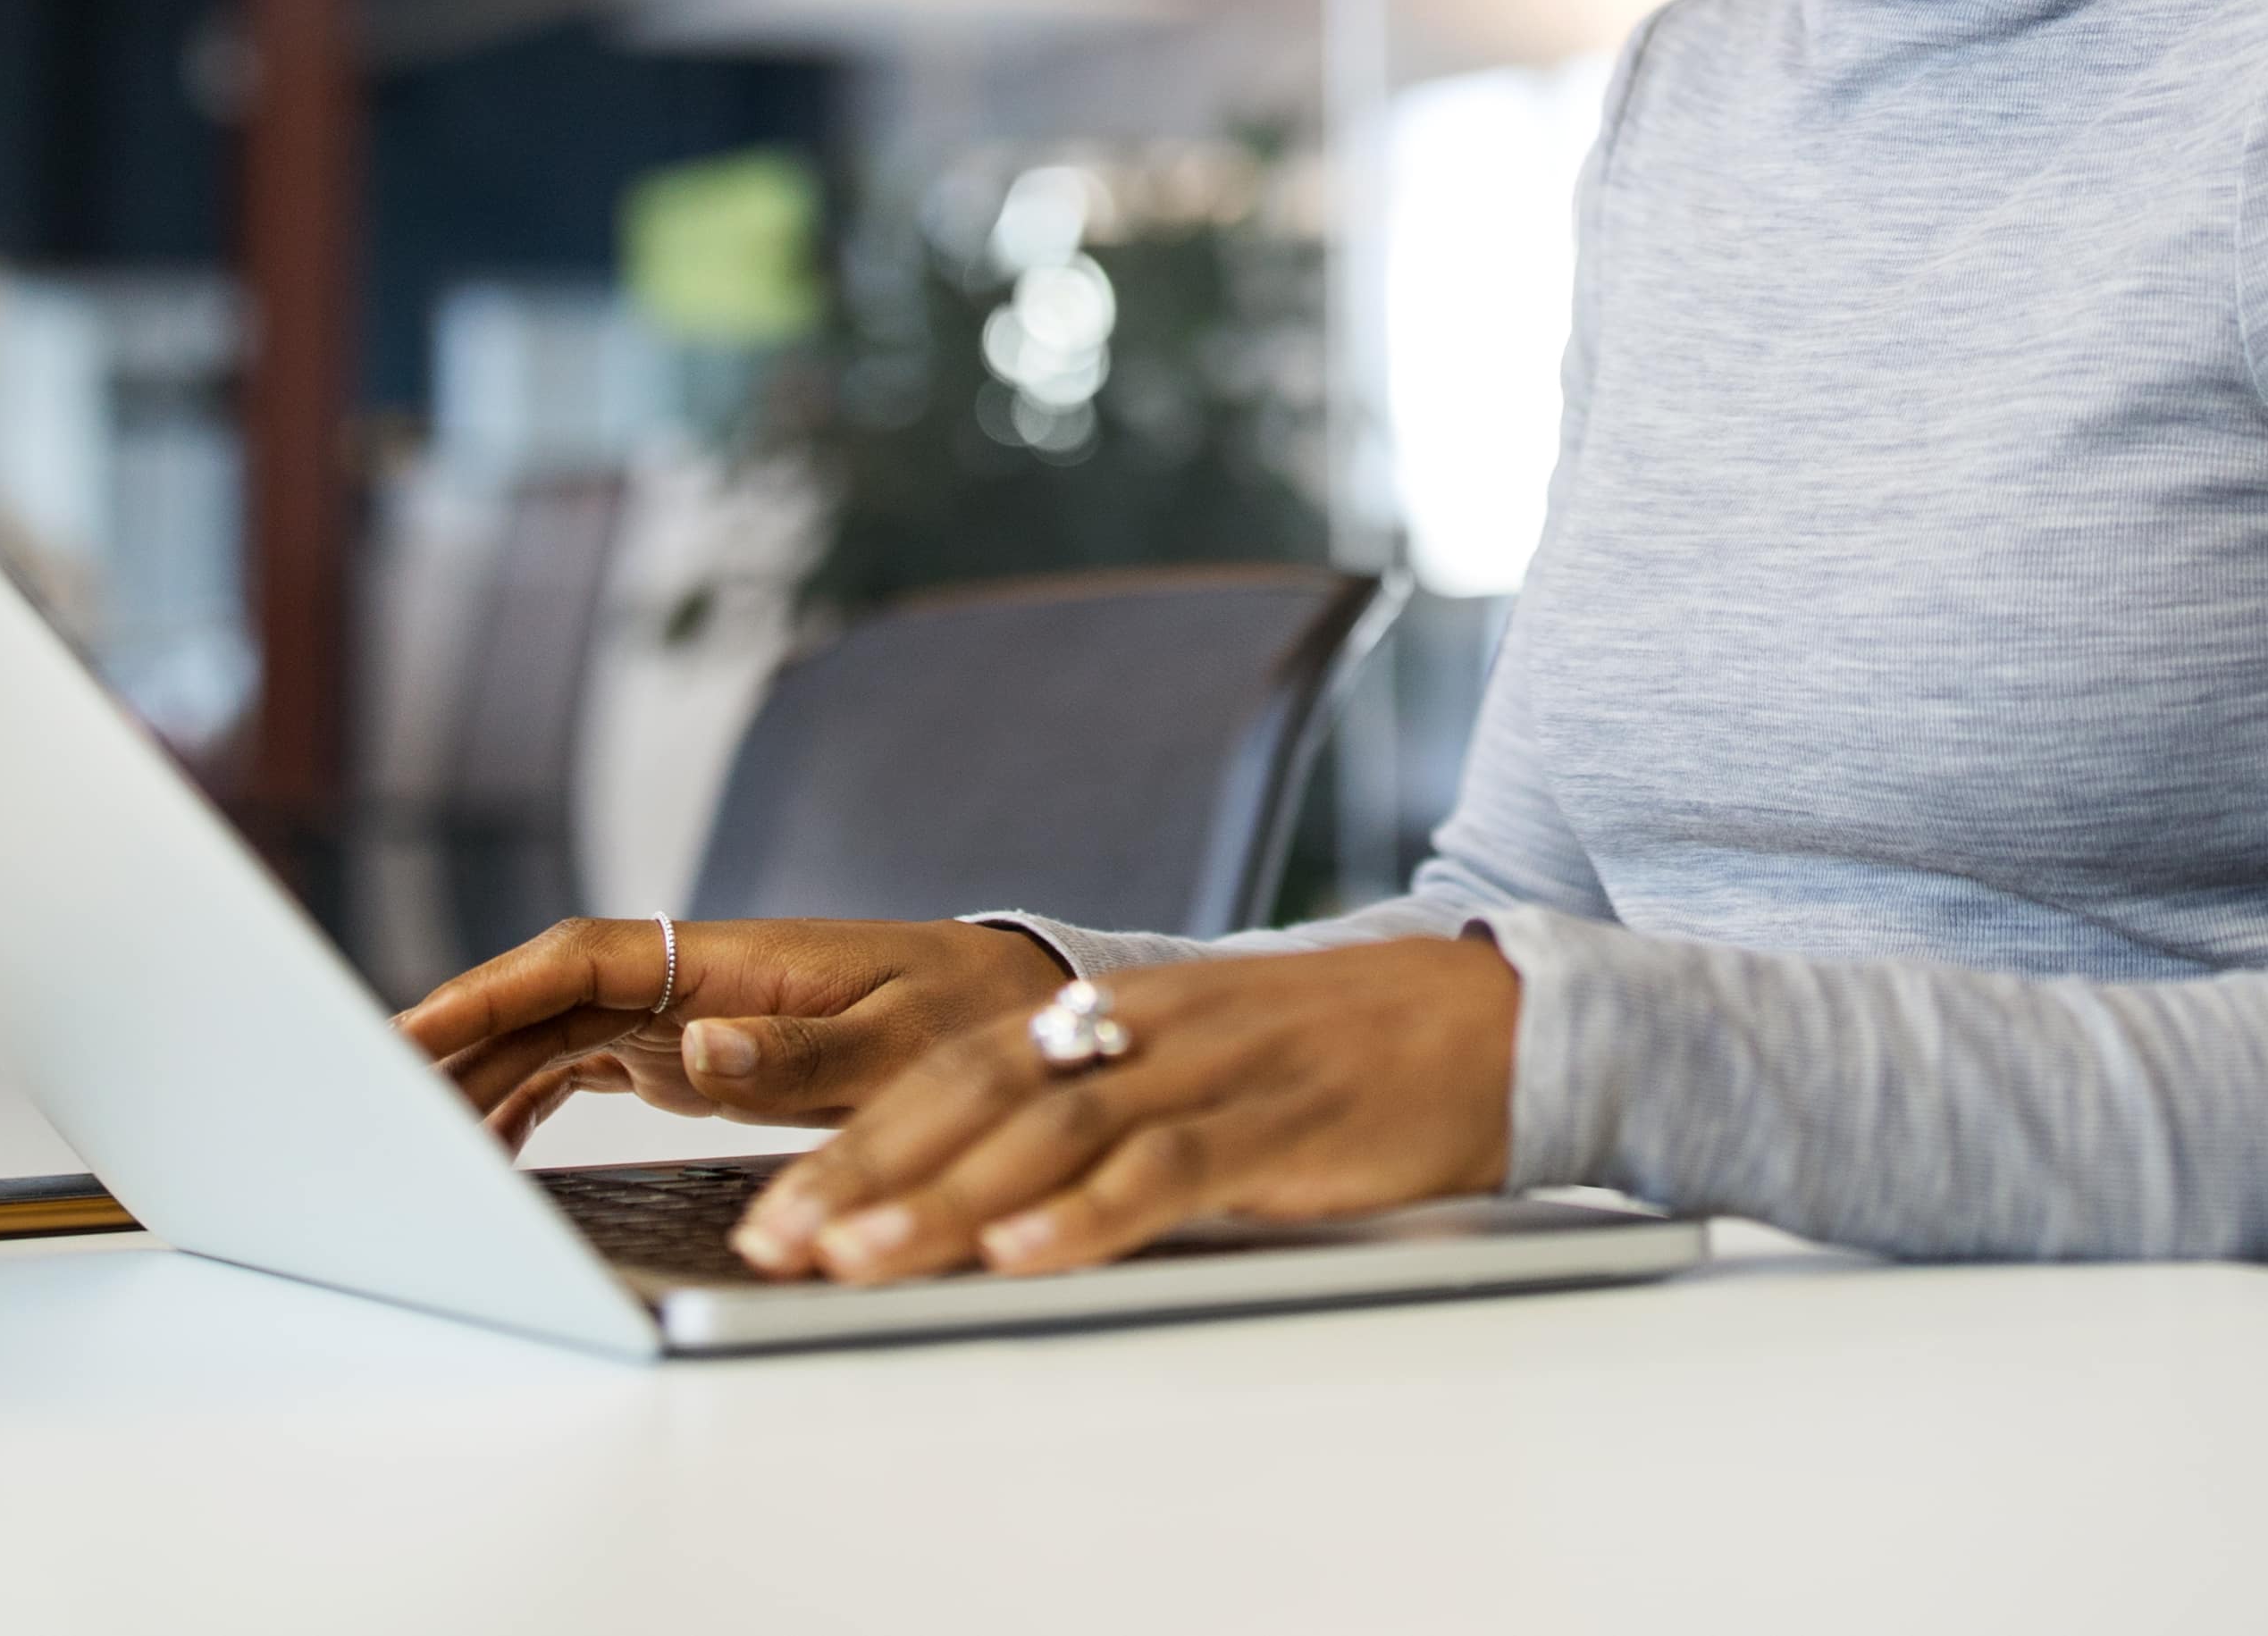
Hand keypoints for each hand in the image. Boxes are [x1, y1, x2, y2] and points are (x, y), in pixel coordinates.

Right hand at [395, 915, 1065, 1147]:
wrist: (1012, 1010)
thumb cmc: (966, 1022)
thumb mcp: (902, 1049)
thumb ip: (801, 1059)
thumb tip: (693, 1048)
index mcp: (732, 958)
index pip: (583, 957)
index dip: (491, 990)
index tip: (412, 1031)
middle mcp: (691, 977)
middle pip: (544, 999)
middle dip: (458, 1044)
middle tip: (371, 1108)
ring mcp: (683, 1012)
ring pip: (550, 1034)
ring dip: (482, 1081)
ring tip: (413, 1147)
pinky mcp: (686, 1049)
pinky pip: (580, 1066)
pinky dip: (525, 1101)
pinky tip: (485, 1148)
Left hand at [731, 934, 1516, 1285]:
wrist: (1489, 1016)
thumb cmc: (1332, 1058)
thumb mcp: (1197, 1067)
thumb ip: (1100, 1111)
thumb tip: (980, 1196)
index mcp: (1114, 1009)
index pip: (956, 1070)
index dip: (860, 1137)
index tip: (777, 1208)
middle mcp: (1144, 1025)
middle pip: (977, 1094)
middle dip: (867, 1172)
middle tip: (779, 1241)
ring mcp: (1210, 1069)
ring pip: (1052, 1128)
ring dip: (945, 1198)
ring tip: (860, 1258)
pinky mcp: (1279, 1118)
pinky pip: (1168, 1165)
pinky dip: (1090, 1212)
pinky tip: (1025, 1252)